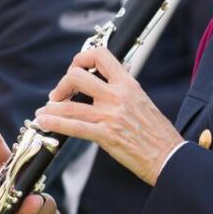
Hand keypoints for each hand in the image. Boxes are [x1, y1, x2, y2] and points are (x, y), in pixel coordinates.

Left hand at [35, 46, 182, 185]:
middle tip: (59, 96)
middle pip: (77, 76)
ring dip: (51, 108)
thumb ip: (123, 90)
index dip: (82, 58)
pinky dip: (53, 124)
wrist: (169, 157)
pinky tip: (43, 123)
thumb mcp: (142, 101)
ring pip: (69, 105)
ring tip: (43, 112)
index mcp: (128, 84)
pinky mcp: (106, 135)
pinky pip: (73, 127)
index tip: (75, 68)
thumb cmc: (157, 133)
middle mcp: (117, 96)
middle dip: (62, 85)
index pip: (101, 56)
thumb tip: (105, 82)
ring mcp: (110, 115)